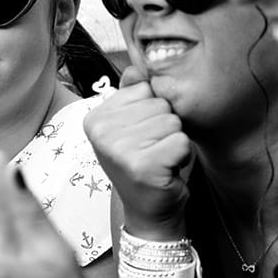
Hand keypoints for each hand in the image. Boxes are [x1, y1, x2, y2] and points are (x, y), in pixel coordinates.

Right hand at [82, 65, 193, 238]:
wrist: (149, 211)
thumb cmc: (145, 163)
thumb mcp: (134, 125)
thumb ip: (132, 93)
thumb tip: (136, 66)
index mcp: (95, 118)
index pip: (144, 88)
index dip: (153, 111)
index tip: (142, 135)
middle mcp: (101, 133)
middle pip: (160, 104)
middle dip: (165, 127)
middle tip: (153, 150)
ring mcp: (120, 150)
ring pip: (172, 121)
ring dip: (174, 141)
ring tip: (159, 159)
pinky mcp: (143, 166)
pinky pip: (181, 141)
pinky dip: (182, 156)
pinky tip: (167, 169)